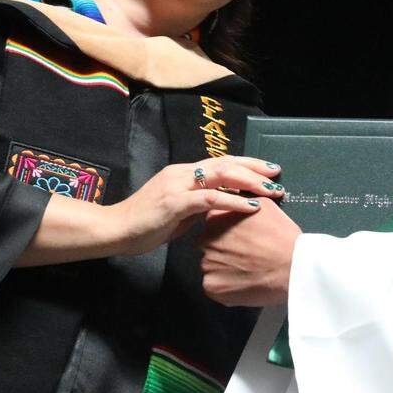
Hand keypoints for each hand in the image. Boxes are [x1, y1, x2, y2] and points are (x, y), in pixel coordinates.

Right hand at [111, 156, 283, 255]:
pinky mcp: (174, 202)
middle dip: (254, 168)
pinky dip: (234, 200)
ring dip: (249, 181)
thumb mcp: (177, 212)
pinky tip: (250, 206)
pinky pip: (210, 198)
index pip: (220, 162)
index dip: (246, 163)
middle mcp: (182, 173)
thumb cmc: (145, 224)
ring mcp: (178, 185)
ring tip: (270, 190)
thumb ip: (197, 205)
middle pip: (225, 162)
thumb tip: (219, 206)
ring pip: (221, 175)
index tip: (267, 169)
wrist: (116, 230)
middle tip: (277, 175)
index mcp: (183, 173)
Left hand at [199, 199, 300, 306]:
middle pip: (211, 245)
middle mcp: (205, 240)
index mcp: (215, 218)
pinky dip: (227, 285)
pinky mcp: (212, 287)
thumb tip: (237, 199)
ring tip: (248, 270)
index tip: (244, 237)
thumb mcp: (264, 204)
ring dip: (225, 268)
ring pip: (212, 266)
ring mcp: (206, 265)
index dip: (230, 230)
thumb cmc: (282, 236)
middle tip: (248, 254)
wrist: (293, 266)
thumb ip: (243, 201)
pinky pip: (215, 286)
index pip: (214, 222)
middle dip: (225, 249)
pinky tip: (245, 282)